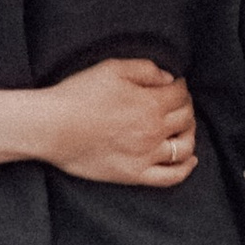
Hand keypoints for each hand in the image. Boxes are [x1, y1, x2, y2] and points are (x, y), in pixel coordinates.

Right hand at [43, 56, 197, 186]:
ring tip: (183, 127)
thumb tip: (168, 79)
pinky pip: (171, 176)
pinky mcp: (136, 175)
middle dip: (186, 106)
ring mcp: (147, 156)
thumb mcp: (111, 68)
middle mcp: (154, 131)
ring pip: (185, 146)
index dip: (181, 86)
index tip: (176, 84)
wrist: (53, 127)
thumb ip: (144, 69)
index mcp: (150, 103)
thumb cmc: (79, 94)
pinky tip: (190, 159)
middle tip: (178, 102)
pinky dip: (186, 168)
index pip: (180, 94)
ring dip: (189, 133)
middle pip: (186, 118)